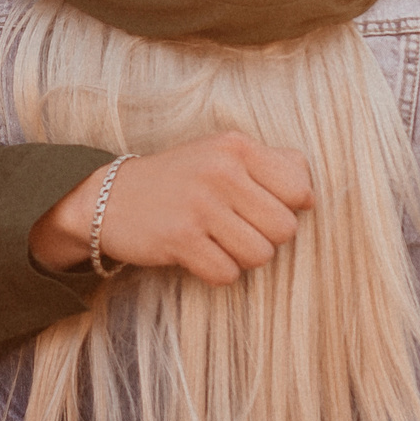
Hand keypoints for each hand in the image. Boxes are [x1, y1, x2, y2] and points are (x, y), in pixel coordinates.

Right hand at [30, 131, 315, 284]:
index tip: (260, 207)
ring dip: (242, 258)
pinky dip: (217, 272)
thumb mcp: (222, 155)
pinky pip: (227, 274)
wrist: (109, 197)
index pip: (300, 189)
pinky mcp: (180, 238)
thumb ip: (271, 164)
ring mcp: (200, 205)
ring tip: (217, 241)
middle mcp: (221, 170)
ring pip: (261, 255)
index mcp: (237, 146)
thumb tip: (310, 195)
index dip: (287, 208)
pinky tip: (198, 254)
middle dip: (265, 238)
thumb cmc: (180, 180)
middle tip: (236, 229)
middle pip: (285, 229)